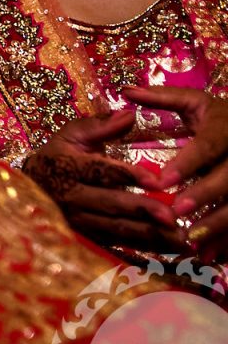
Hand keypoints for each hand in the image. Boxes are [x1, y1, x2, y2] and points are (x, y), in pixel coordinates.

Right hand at [25, 105, 177, 256]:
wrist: (31, 187)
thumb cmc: (57, 155)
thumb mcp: (71, 136)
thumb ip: (100, 126)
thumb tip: (129, 114)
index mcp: (66, 166)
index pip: (100, 171)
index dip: (128, 175)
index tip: (156, 180)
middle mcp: (70, 196)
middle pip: (110, 204)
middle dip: (143, 210)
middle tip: (172, 214)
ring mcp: (78, 220)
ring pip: (116, 228)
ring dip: (149, 234)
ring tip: (178, 235)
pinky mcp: (87, 236)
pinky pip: (118, 243)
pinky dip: (144, 246)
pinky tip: (168, 247)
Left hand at [130, 84, 227, 254]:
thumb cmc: (220, 116)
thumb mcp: (196, 102)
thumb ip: (162, 98)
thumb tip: (125, 90)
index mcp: (225, 128)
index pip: (207, 147)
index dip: (187, 164)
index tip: (162, 180)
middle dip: (204, 196)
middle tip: (175, 212)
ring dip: (219, 224)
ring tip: (192, 239)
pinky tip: (210, 254)